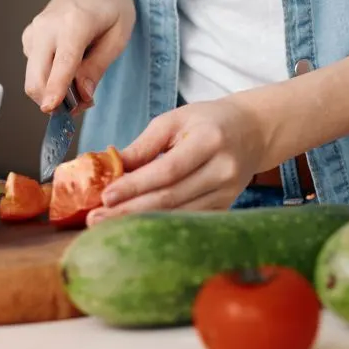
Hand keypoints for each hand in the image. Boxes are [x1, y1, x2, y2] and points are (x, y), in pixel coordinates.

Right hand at [20, 0, 134, 111]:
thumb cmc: (110, 5)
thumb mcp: (119, 34)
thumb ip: (98, 66)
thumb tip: (83, 95)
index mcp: (75, 22)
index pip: (63, 61)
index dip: (56, 88)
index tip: (50, 108)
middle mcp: (47, 27)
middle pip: (36, 76)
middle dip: (54, 101)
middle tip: (82, 104)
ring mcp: (34, 32)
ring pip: (33, 78)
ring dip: (53, 92)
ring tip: (81, 82)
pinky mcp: (28, 38)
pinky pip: (34, 70)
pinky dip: (49, 80)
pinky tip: (68, 70)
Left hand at [91, 96, 271, 221]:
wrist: (253, 131)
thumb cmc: (208, 121)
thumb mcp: (175, 120)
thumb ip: (143, 145)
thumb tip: (108, 167)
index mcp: (210, 140)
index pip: (168, 169)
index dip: (136, 185)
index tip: (105, 196)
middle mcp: (222, 170)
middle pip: (171, 197)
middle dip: (129, 210)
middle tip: (95, 218)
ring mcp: (227, 193)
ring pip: (178, 214)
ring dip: (140, 222)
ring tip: (107, 225)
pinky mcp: (224, 207)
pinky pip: (188, 220)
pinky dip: (159, 225)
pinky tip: (135, 228)